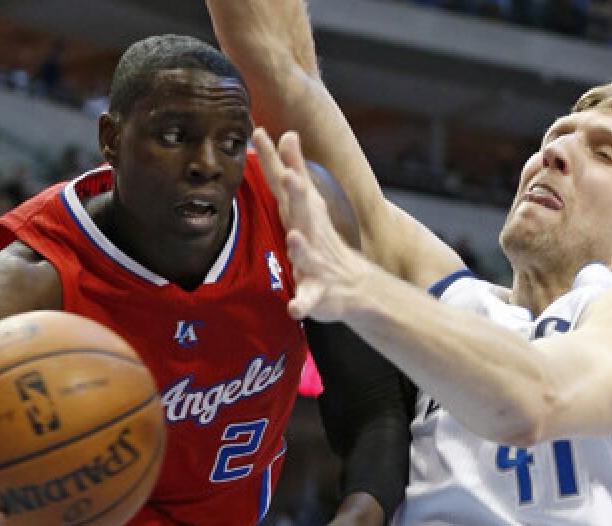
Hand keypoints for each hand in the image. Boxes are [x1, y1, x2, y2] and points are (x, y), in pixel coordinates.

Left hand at [252, 127, 370, 322]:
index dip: (273, 158)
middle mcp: (311, 234)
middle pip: (304, 212)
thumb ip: (295, 169)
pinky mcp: (317, 293)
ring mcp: (315, 263)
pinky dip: (302, 304)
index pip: (286, 183)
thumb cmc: (320, 240)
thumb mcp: (308, 203)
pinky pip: (308, 300)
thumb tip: (286, 132)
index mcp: (304, 214)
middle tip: (290, 177)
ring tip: (294, 237)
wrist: (352, 286)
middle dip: (298, 195)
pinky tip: (294, 308)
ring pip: (307, 255)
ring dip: (301, 247)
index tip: (260, 133)